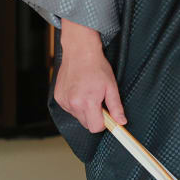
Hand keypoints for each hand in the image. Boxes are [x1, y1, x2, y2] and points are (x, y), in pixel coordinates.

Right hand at [55, 19, 125, 133]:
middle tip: (99, 100)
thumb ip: (116, 107)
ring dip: (84, 110)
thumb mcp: (111, 86)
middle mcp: (73, 104)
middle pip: (86, 124)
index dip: (104, 123)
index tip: (107, 116)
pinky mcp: (58, 98)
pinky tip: (79, 91)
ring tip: (89, 92)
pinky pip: (69, 109)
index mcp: (87, 102)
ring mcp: (64, 101)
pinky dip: (75, 104)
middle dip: (95, 116)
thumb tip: (121, 121)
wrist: (80, 51)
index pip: (95, 127)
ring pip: (77, 116)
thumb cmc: (97, 66)